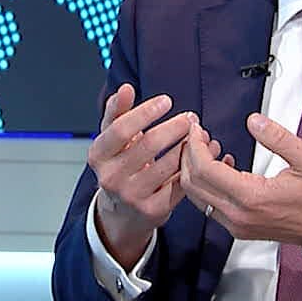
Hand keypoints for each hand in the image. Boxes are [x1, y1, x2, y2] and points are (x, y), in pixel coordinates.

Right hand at [89, 84, 203, 266]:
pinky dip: (194, 166)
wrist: (122, 211)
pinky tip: (203, 154)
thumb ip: (117, 111)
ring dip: (188, 145)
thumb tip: (125, 89)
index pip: (121, 129)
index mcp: (98, 155)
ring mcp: (132, 196)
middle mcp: (111, 177)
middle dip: (174, 127)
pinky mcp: (154, 210)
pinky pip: (180, 183)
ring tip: (199, 134)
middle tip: (190, 118)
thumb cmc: (119, 165)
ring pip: (168, 164)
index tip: (166, 101)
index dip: (145, 112)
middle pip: (149, 144)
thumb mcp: (111, 139)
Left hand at [180, 112, 301, 245]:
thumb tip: (253, 121)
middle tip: (198, 136)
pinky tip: (223, 166)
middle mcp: (239, 215)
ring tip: (209, 148)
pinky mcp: (240, 228)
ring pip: (197, 197)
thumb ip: (277, 137)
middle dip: (189, 156)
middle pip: (192, 185)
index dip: (195, 146)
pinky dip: (206, 185)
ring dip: (196, 171)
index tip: (197, 129)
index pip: (205, 170)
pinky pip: (210, 206)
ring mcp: (237, 225)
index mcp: (253, 197)